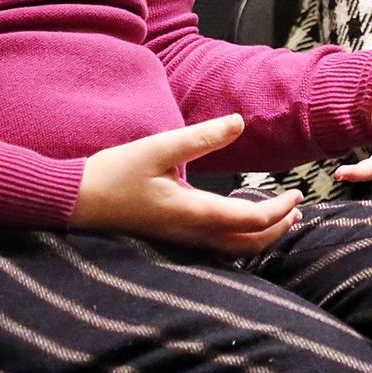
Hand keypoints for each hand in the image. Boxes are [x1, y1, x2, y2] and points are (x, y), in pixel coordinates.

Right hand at [73, 114, 302, 253]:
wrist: (74, 202)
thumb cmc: (113, 174)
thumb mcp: (157, 148)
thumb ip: (200, 137)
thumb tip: (239, 122)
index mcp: (193, 213)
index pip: (251, 221)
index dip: (280, 210)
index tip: (297, 193)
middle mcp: (191, 234)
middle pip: (248, 244)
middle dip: (278, 229)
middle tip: (297, 209)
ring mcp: (180, 240)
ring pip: (233, 250)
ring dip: (261, 237)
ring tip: (279, 218)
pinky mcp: (171, 238)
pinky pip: (216, 248)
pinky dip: (238, 239)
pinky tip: (237, 221)